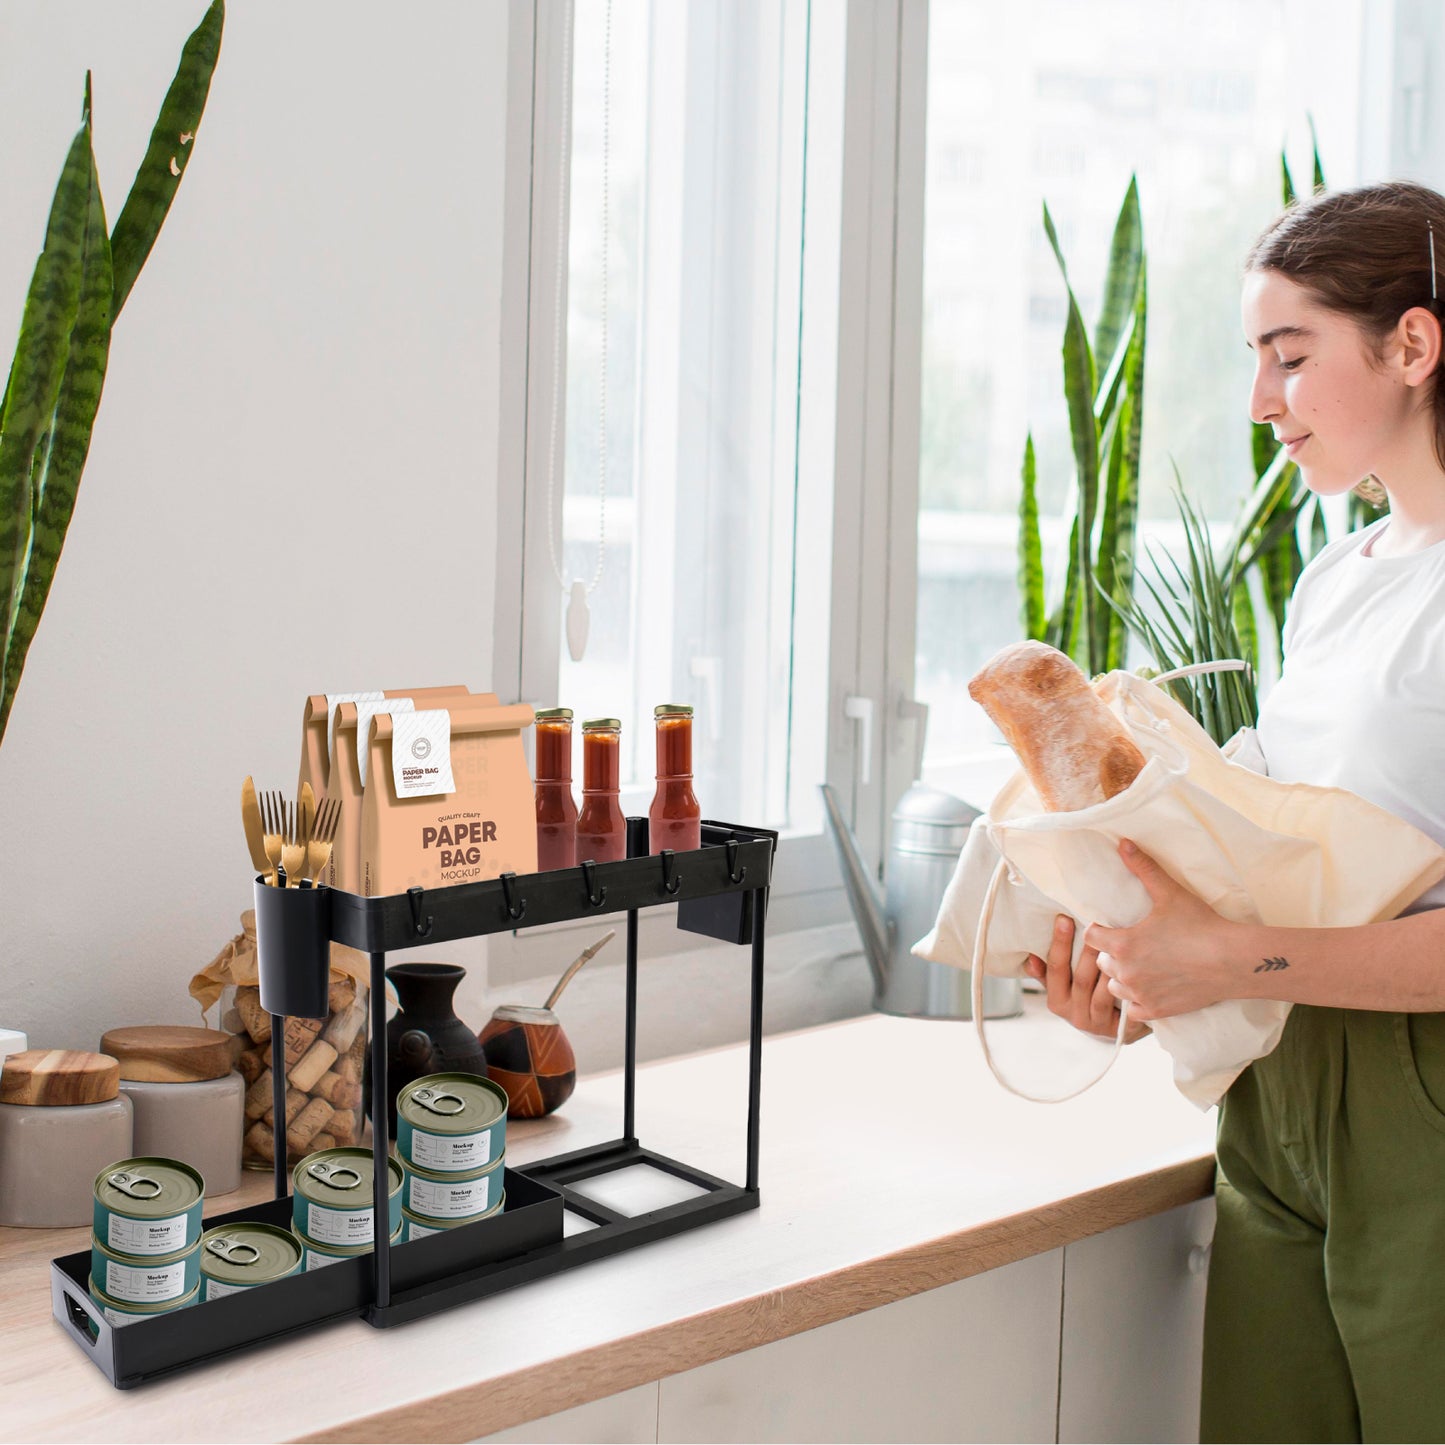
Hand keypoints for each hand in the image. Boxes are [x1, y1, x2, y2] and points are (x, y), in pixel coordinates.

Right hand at [1024, 914, 1151, 1043]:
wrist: (1115, 1029)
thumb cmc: (1087, 998)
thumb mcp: (1064, 988)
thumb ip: (1047, 974)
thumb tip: (1030, 958)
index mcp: (1056, 1002)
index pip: (1055, 969)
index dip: (1059, 943)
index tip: (1063, 918)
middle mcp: (1073, 1015)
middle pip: (1080, 979)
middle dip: (1087, 951)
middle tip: (1095, 925)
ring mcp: (1096, 1023)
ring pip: (1101, 990)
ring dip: (1108, 965)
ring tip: (1114, 941)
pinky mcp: (1117, 1028)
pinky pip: (1120, 1002)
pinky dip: (1122, 983)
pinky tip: (1128, 965)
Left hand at [1082, 839, 1237, 1020]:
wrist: (1232, 961)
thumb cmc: (1200, 924)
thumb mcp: (1169, 892)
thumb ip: (1143, 868)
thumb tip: (1123, 842)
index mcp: (1122, 944)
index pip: (1091, 936)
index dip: (1100, 930)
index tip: (1112, 927)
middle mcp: (1125, 972)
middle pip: (1102, 962)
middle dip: (1112, 953)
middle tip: (1131, 946)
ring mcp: (1140, 995)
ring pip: (1115, 987)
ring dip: (1122, 978)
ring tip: (1140, 967)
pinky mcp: (1156, 1012)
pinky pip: (1133, 1011)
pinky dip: (1138, 1002)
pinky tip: (1151, 989)